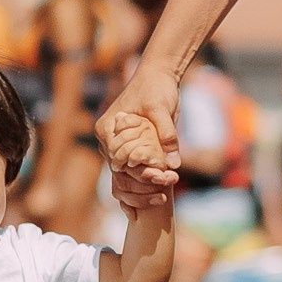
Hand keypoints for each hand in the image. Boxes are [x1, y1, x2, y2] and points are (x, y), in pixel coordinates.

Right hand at [98, 66, 181, 207]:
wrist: (159, 76)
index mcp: (107, 129)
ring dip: (142, 190)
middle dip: (141, 185)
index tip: (158, 178)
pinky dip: (140, 188)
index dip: (137, 172)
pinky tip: (151, 204)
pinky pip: (131, 175)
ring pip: (124, 178)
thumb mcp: (162, 110)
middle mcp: (108, 141)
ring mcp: (119, 148)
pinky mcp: (131, 151)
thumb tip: (173, 164)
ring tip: (163, 197)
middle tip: (165, 189)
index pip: (117, 160)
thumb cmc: (156, 88)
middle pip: (120, 173)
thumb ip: (167, 135)